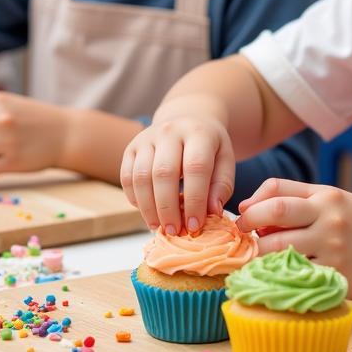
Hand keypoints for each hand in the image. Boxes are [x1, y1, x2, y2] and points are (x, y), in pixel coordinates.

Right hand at [120, 116, 235, 234]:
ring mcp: (147, 138)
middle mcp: (170, 131)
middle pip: (164, 173)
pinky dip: (135, 200)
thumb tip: (212, 212)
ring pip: (141, 177)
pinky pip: (127, 178)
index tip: (195, 225)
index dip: (195, 200)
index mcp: (198, 132)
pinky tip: (148, 212)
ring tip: (160, 227)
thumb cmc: (209, 147)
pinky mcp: (131, 148)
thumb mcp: (225, 160)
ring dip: (149, 208)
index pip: (195, 167)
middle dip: (168, 208)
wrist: (188, 119)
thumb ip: (222, 186)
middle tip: (175, 231)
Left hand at [235, 179, 351, 299]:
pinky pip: (296, 277)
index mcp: (326, 197)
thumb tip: (246, 206)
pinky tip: (281, 274)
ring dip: (261, 255)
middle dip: (250, 228)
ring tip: (263, 256)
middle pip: (273, 219)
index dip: (252, 207)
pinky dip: (281, 275)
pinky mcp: (336, 278)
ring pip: (279, 252)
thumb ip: (291, 196)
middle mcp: (329, 221)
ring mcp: (333, 251)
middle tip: (245, 237)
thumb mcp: (332, 198)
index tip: (243, 218)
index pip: (277, 194)